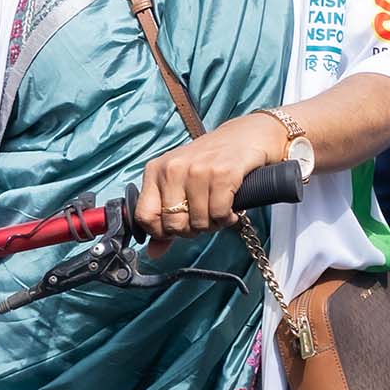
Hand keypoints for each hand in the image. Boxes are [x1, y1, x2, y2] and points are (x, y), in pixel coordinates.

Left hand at [134, 112, 289, 239]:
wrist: (245, 137)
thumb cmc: (210, 162)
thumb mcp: (180, 184)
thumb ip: (165, 219)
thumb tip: (154, 252)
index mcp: (156, 170)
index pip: (145, 216)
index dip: (162, 232)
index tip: (179, 229)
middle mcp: (173, 168)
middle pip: (173, 224)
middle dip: (192, 230)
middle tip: (204, 220)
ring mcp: (198, 170)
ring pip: (198, 222)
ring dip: (213, 224)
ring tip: (219, 212)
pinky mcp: (223, 173)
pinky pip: (220, 214)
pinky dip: (227, 219)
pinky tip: (231, 210)